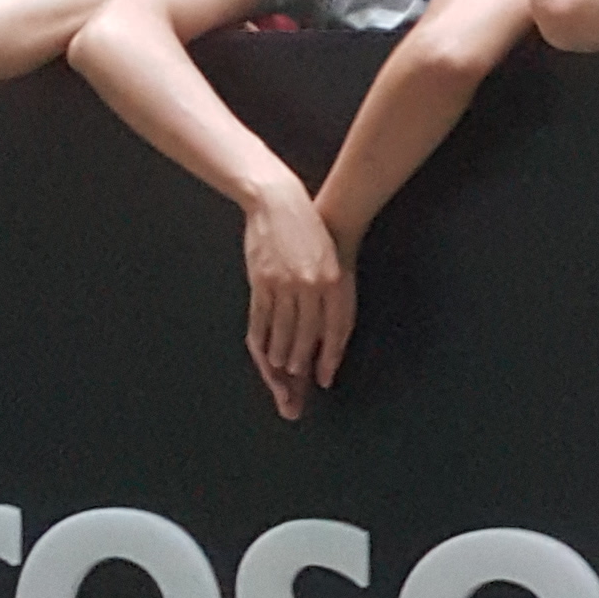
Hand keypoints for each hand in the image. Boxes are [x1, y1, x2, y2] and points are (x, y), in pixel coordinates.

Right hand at [242, 183, 352, 419]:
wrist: (281, 201)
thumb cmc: (312, 233)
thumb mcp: (330, 261)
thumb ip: (330, 294)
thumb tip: (327, 335)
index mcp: (335, 281)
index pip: (336, 330)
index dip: (329, 359)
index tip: (323, 381)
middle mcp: (312, 285)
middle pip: (308, 338)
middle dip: (301, 371)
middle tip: (296, 395)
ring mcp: (285, 283)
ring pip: (284, 333)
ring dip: (282, 362)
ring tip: (281, 382)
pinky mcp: (262, 281)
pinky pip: (262, 321)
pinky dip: (265, 342)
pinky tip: (266, 359)